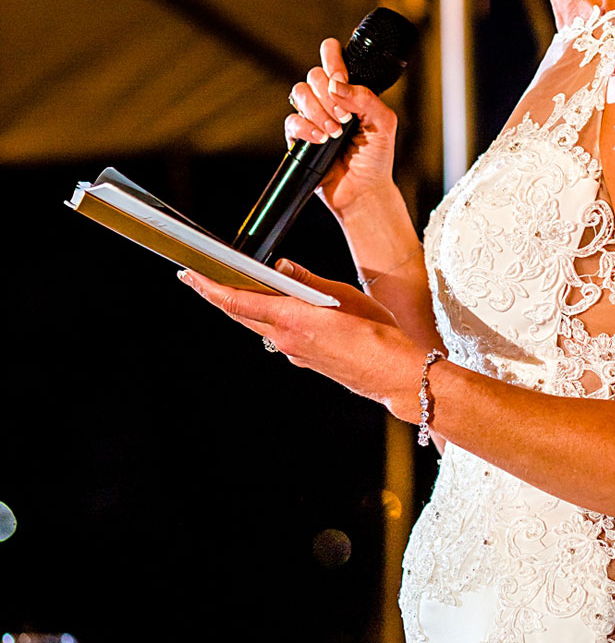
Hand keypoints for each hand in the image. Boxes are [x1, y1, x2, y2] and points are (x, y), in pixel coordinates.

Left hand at [177, 268, 428, 419]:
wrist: (397, 375)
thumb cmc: (380, 336)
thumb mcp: (345, 297)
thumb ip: (309, 282)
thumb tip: (282, 267)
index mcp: (293, 320)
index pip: (238, 302)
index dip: (209, 288)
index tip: (190, 274)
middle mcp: (287, 340)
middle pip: (240, 315)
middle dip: (216, 294)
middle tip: (195, 276)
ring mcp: (295, 354)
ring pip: (257, 326)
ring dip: (241, 307)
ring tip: (229, 287)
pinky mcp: (306, 360)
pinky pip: (277, 336)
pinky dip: (267, 320)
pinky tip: (273, 309)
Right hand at [286, 39, 400, 223]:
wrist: (363, 189)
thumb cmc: (376, 157)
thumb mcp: (383, 124)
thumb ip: (366, 98)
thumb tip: (337, 85)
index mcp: (348, 90)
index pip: (331, 56)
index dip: (332, 59)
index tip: (340, 78)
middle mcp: (327, 99)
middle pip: (313, 74)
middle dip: (329, 96)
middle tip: (345, 118)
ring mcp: (311, 116)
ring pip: (300, 93)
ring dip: (319, 112)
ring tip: (335, 133)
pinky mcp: (298, 135)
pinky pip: (292, 120)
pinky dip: (307, 128)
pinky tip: (322, 140)